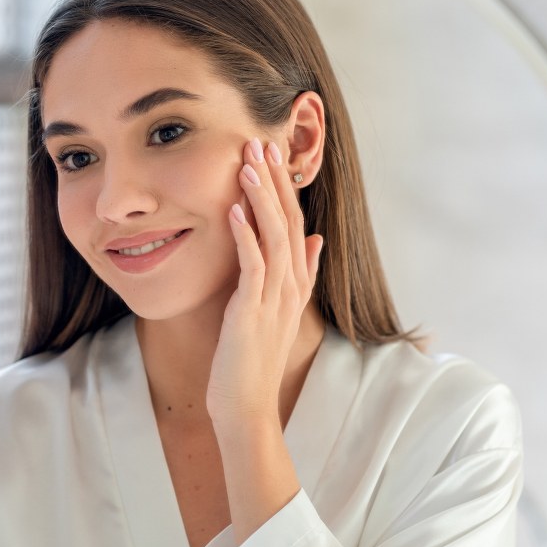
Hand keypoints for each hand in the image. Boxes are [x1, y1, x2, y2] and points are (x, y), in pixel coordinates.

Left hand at [206, 138, 323, 425]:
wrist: (245, 405)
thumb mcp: (277, 311)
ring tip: (249, 163)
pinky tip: (234, 208)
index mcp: (295, 283)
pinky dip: (246, 234)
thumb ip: (297, 273)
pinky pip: (253, 265)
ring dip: (262, 197)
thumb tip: (313, 240)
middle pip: (289, 222)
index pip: (295, 224)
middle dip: (275, 181)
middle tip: (261, 141)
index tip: (273, 154)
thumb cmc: (250, 359)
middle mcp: (290, 286)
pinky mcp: (253, 310)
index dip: (285, 188)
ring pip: (275, 236)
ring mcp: (274, 298)